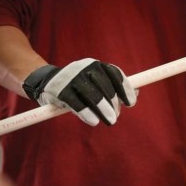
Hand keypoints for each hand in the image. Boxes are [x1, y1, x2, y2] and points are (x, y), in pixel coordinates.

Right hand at [22, 58, 136, 125]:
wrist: (46, 82)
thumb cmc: (80, 85)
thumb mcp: (97, 82)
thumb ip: (115, 87)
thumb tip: (138, 92)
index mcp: (96, 65)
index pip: (115, 75)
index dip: (125, 89)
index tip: (131, 103)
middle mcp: (85, 68)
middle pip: (106, 87)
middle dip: (114, 104)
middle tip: (115, 117)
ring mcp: (72, 78)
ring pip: (93, 95)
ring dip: (104, 110)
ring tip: (110, 121)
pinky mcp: (61, 90)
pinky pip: (77, 104)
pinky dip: (87, 114)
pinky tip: (94, 121)